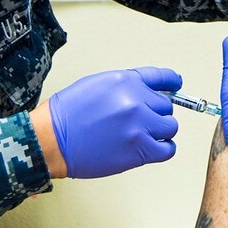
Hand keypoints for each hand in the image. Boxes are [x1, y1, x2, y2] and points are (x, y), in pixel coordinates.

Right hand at [47, 67, 181, 178]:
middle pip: (166, 106)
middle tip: (141, 121)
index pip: (160, 77)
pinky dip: (163, 149)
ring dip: (160, 131)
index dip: (171, 81)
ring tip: (144, 136)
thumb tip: (143, 93)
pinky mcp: (139, 150)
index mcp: (125, 81)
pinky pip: (167, 149)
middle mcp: (135, 100)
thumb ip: (123, 87)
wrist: (51, 140)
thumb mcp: (95, 85)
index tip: (176, 84)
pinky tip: (151, 148)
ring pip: (170, 127)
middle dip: (155, 113)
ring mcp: (139, 125)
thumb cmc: (65, 115)